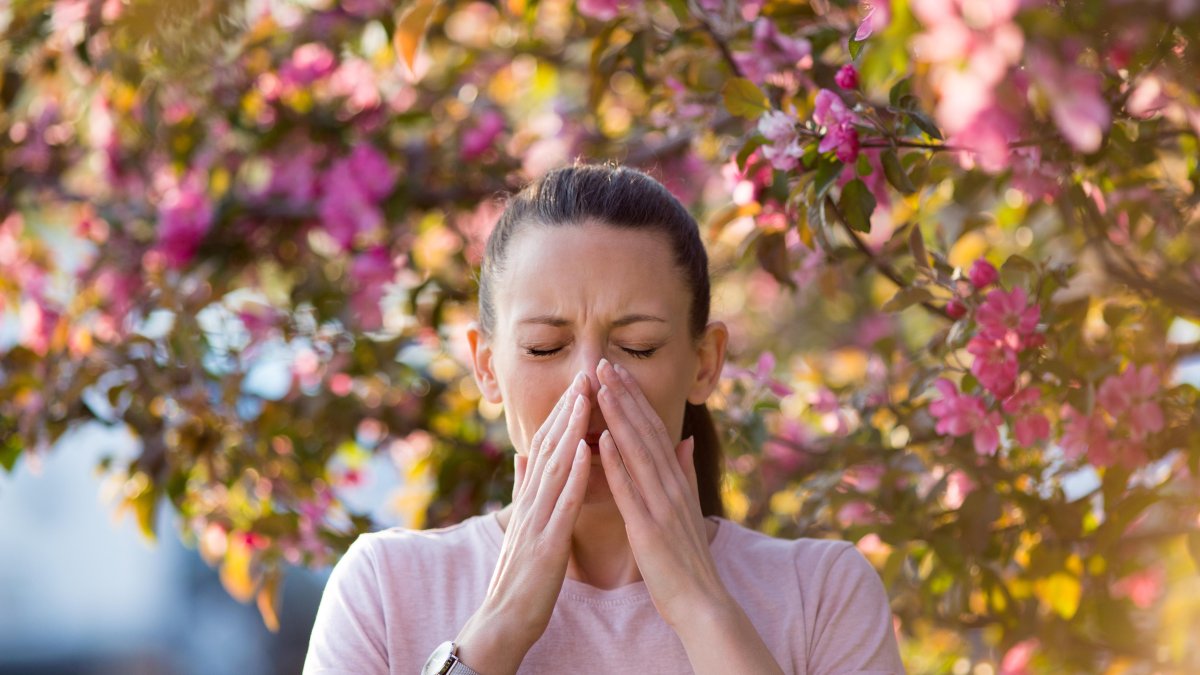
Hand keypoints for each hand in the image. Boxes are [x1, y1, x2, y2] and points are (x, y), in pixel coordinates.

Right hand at [455, 371, 592, 674]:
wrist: (503, 620)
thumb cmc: (519, 575)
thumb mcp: (522, 524)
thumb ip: (523, 488)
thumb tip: (522, 454)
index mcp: (530, 498)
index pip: (547, 446)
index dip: (563, 413)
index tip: (579, 382)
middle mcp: (531, 502)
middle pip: (550, 447)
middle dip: (567, 410)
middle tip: (585, 373)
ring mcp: (536, 521)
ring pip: (555, 466)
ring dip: (570, 429)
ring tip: (586, 397)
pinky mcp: (546, 543)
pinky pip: (562, 503)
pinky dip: (574, 474)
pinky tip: (586, 449)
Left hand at [594, 358, 730, 628]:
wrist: (701, 603)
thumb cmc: (687, 559)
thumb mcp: (687, 508)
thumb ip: (684, 471)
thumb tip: (682, 439)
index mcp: (676, 480)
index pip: (653, 429)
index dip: (634, 398)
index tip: (616, 370)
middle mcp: (671, 485)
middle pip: (645, 431)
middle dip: (624, 395)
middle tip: (603, 363)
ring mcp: (661, 505)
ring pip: (637, 451)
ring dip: (618, 417)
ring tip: (601, 386)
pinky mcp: (649, 528)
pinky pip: (630, 490)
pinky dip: (616, 462)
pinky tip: (601, 439)